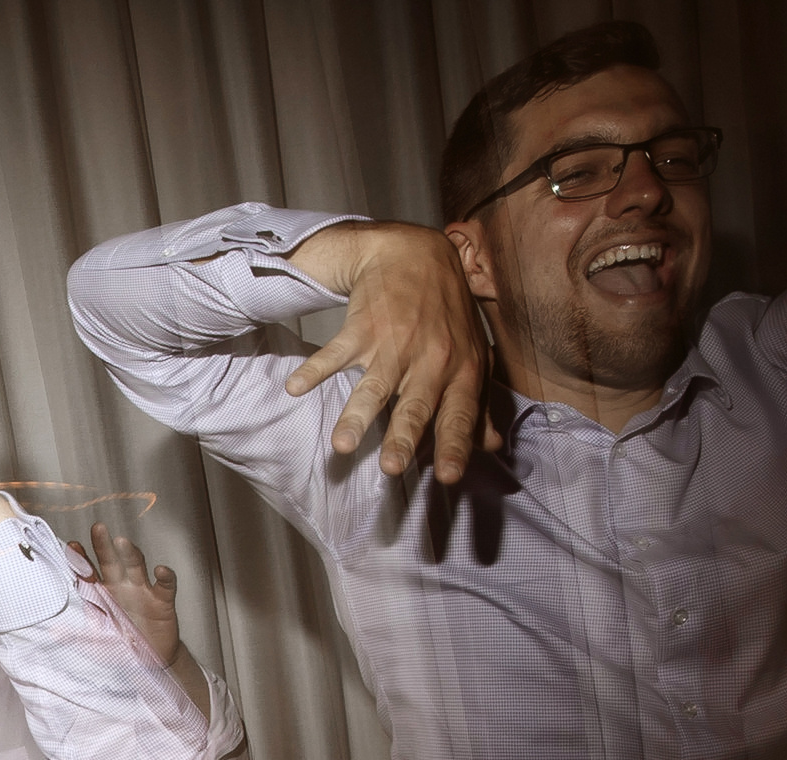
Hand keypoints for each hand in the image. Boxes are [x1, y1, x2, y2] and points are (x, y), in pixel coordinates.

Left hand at [66, 525, 181, 664]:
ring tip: (122, 542)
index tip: (71, 546)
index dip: (80, 559)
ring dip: (130, 553)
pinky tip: (160, 570)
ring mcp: (143, 591)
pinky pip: (165, 586)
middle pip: (111, 561)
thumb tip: (52, 631)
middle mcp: (122, 587)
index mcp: (103, 594)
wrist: (150, 658)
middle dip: (104, 545)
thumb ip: (76, 634)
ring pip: (136, 566)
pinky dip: (165, 577)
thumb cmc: (121, 644)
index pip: (89, 573)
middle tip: (97, 528)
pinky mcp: (162, 601)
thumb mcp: (96, 641)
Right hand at [285, 222, 501, 483]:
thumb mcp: (473, 353)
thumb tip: (491, 445)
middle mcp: (430, 359)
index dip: (454, 445)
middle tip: (391, 468)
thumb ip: (479, 403)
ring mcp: (394, 343)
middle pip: (415, 405)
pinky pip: (337, 352)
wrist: (415, 254)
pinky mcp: (363, 327)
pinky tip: (295, 388)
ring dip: (356, 416)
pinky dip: (314, 370)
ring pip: (374, 386)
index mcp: (461, 370)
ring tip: (340, 446)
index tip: (448, 477)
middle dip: (403, 438)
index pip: (460, 414)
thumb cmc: (446, 312)